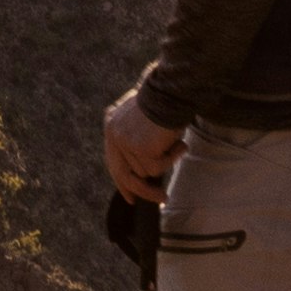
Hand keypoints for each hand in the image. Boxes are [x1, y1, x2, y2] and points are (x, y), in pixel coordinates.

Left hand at [102, 88, 184, 203]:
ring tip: (177, 143)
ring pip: (146, 172)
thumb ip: (137, 138)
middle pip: (124, 175)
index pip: (114, 162)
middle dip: (142, 191)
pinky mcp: (139, 149)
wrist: (172, 91)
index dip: (122, 181)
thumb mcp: (144, 119)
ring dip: (166, 161)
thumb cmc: (165, 101)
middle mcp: (114, 135)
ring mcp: (125, 143)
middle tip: (161, 199)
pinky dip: (172, 158)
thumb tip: (146, 170)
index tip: (131, 197)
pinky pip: (158, 168)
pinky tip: (179, 143)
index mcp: (111, 126)